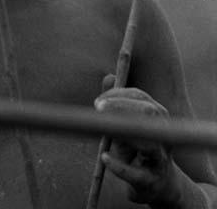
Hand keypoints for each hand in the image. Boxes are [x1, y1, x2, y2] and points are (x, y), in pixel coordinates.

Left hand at [95, 84, 181, 205]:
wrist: (157, 185)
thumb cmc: (137, 148)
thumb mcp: (127, 123)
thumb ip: (117, 101)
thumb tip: (109, 77)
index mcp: (158, 115)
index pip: (139, 97)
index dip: (117, 95)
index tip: (98, 101)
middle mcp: (164, 133)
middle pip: (148, 112)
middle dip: (122, 106)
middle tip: (97, 106)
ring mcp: (160, 159)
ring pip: (149, 144)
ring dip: (124, 133)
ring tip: (103, 126)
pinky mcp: (150, 181)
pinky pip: (135, 174)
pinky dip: (119, 165)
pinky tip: (104, 157)